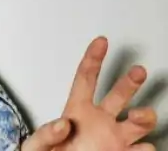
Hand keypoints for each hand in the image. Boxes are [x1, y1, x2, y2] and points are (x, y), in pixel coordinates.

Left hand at [21, 36, 157, 150]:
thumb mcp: (36, 146)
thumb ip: (45, 134)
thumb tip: (63, 125)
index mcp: (77, 111)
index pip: (85, 79)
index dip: (93, 59)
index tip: (101, 41)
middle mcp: (100, 121)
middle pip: (120, 94)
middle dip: (131, 81)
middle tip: (138, 71)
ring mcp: (115, 139)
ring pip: (140, 120)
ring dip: (144, 115)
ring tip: (137, 117)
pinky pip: (145, 149)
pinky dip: (146, 148)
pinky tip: (138, 149)